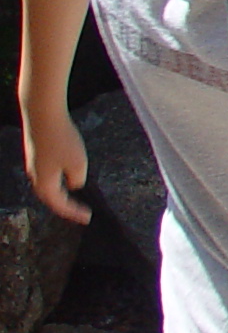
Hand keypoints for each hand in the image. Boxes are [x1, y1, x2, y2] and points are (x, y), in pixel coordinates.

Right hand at [23, 108, 88, 224]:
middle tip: (80, 212)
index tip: (88, 218)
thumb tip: (74, 183)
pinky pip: (47, 169)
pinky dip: (58, 176)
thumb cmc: (61, 139)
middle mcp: (35, 176)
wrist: (42, 114)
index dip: (74, 213)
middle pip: (51, 197)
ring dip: (61, 191)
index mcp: (44, 184)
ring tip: (72, 196)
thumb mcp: (78, 163)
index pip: (60, 206)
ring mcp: (33, 163)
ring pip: (48, 183)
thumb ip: (77, 178)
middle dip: (66, 205)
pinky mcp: (36, 150)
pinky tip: (65, 173)